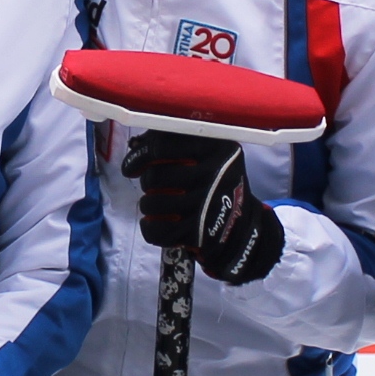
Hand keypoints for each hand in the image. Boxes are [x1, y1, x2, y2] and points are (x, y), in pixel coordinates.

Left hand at [125, 131, 284, 284]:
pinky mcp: (199, 233)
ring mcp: (207, 206)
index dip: (140, 155)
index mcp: (217, 148)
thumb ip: (177, 142)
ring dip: (147, 203)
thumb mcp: (210, 152)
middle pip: (155, 176)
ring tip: (156, 203)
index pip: (164, 145)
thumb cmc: (217, 180)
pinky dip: (149, 227)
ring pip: (152, 203)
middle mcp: (215, 175)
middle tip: (152, 184)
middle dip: (146, 181)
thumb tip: (137, 143)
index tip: (132, 166)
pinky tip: (153, 222)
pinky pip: (156, 230)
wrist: (242, 223)